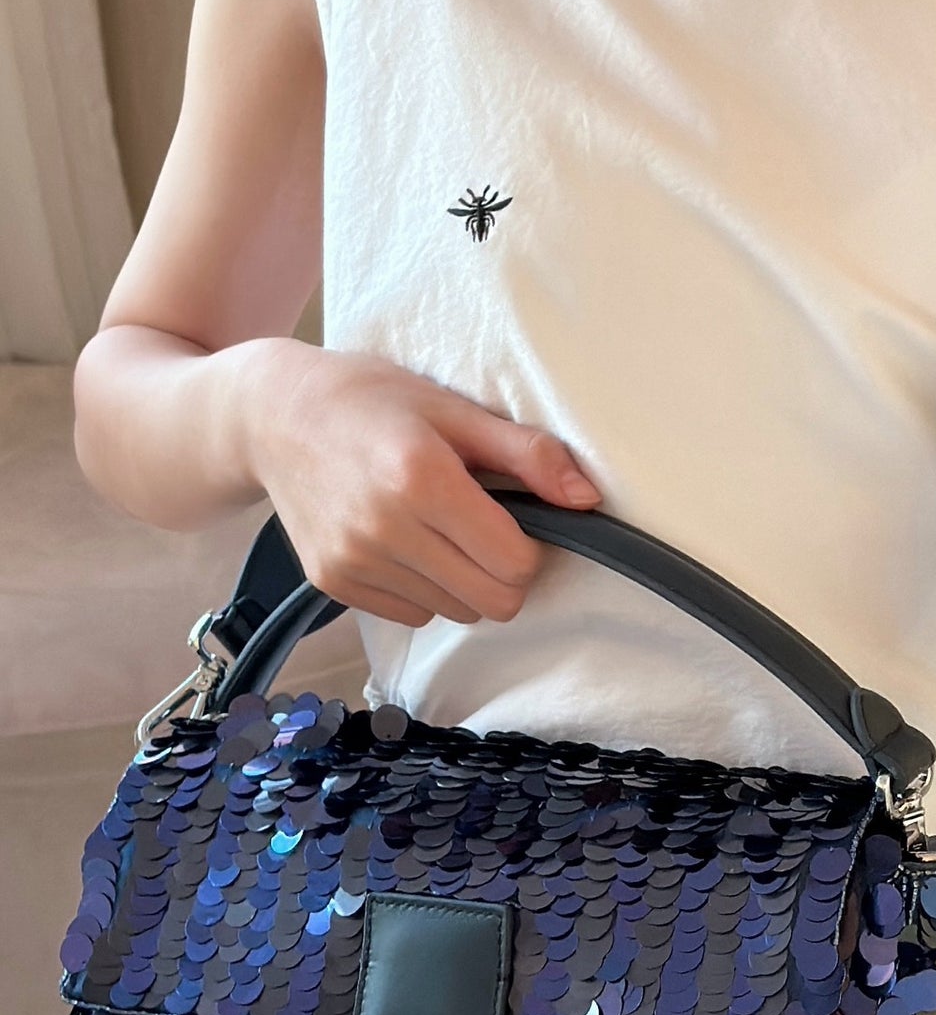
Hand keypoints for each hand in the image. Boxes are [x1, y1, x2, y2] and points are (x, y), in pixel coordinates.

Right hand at [238, 340, 602, 628]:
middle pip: (493, 601)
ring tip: (436, 527)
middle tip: (485, 530)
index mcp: (421, 478)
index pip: (515, 562)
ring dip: (461, 581)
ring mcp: (353, 560)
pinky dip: (421, 588)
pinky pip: (410, 614)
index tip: (512, 516)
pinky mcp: (332, 582)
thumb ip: (526, 454)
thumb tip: (587, 499)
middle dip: (503, 573)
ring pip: (454, 612)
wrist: (270, 415)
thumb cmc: (370, 400)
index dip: (529, 546)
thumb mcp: (454, 409)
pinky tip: (402, 541)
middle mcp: (384, 527)